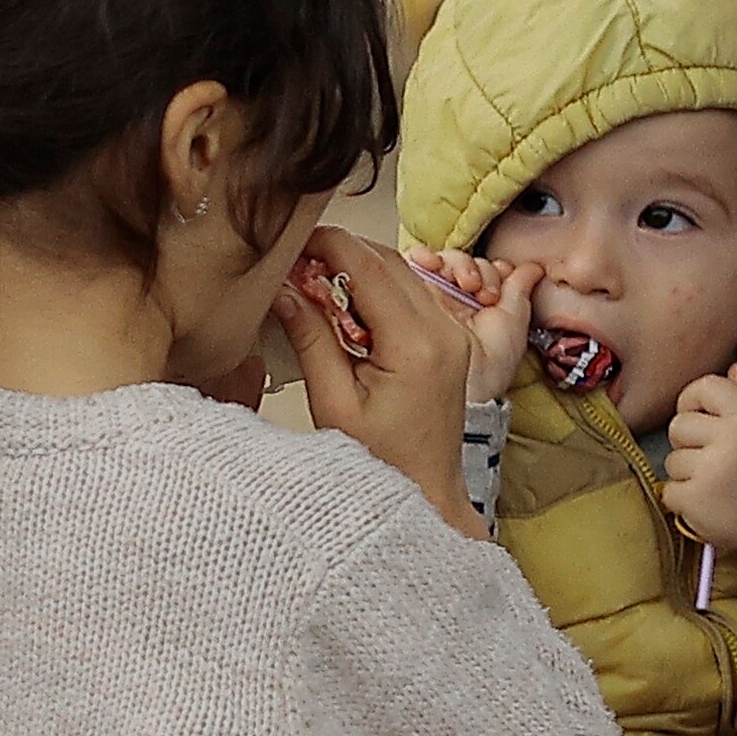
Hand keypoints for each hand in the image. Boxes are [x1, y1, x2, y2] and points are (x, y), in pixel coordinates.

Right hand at [277, 228, 485, 531]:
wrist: (426, 494)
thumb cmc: (380, 462)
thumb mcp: (333, 402)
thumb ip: (310, 338)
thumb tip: (282, 289)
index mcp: (417, 345)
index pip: (369, 267)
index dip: (327, 244)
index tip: (291, 241)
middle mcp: (445, 332)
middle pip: (389, 262)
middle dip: (339, 252)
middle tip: (294, 263)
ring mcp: (453, 336)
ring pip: (402, 274)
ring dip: (358, 269)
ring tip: (312, 285)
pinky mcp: (451, 343)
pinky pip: (412, 297)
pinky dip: (377, 289)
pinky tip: (343, 307)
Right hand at [399, 245, 536, 406]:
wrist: (462, 386)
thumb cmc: (489, 368)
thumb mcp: (514, 324)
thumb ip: (520, 290)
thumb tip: (533, 267)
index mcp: (481, 304)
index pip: (485, 269)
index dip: (493, 270)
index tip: (498, 289)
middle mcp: (455, 300)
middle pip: (463, 263)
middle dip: (476, 269)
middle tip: (482, 292)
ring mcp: (430, 298)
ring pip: (441, 261)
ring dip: (456, 264)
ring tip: (465, 284)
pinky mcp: (406, 296)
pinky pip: (409, 266)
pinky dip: (421, 257)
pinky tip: (429, 263)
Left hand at [661, 368, 736, 611]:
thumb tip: (733, 367)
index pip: (704, 387)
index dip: (696, 400)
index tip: (703, 418)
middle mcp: (730, 441)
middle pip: (679, 424)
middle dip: (690, 440)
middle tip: (714, 457)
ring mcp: (710, 472)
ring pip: (672, 459)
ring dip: (688, 473)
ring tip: (716, 483)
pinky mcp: (696, 501)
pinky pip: (668, 490)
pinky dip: (683, 499)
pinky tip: (709, 502)